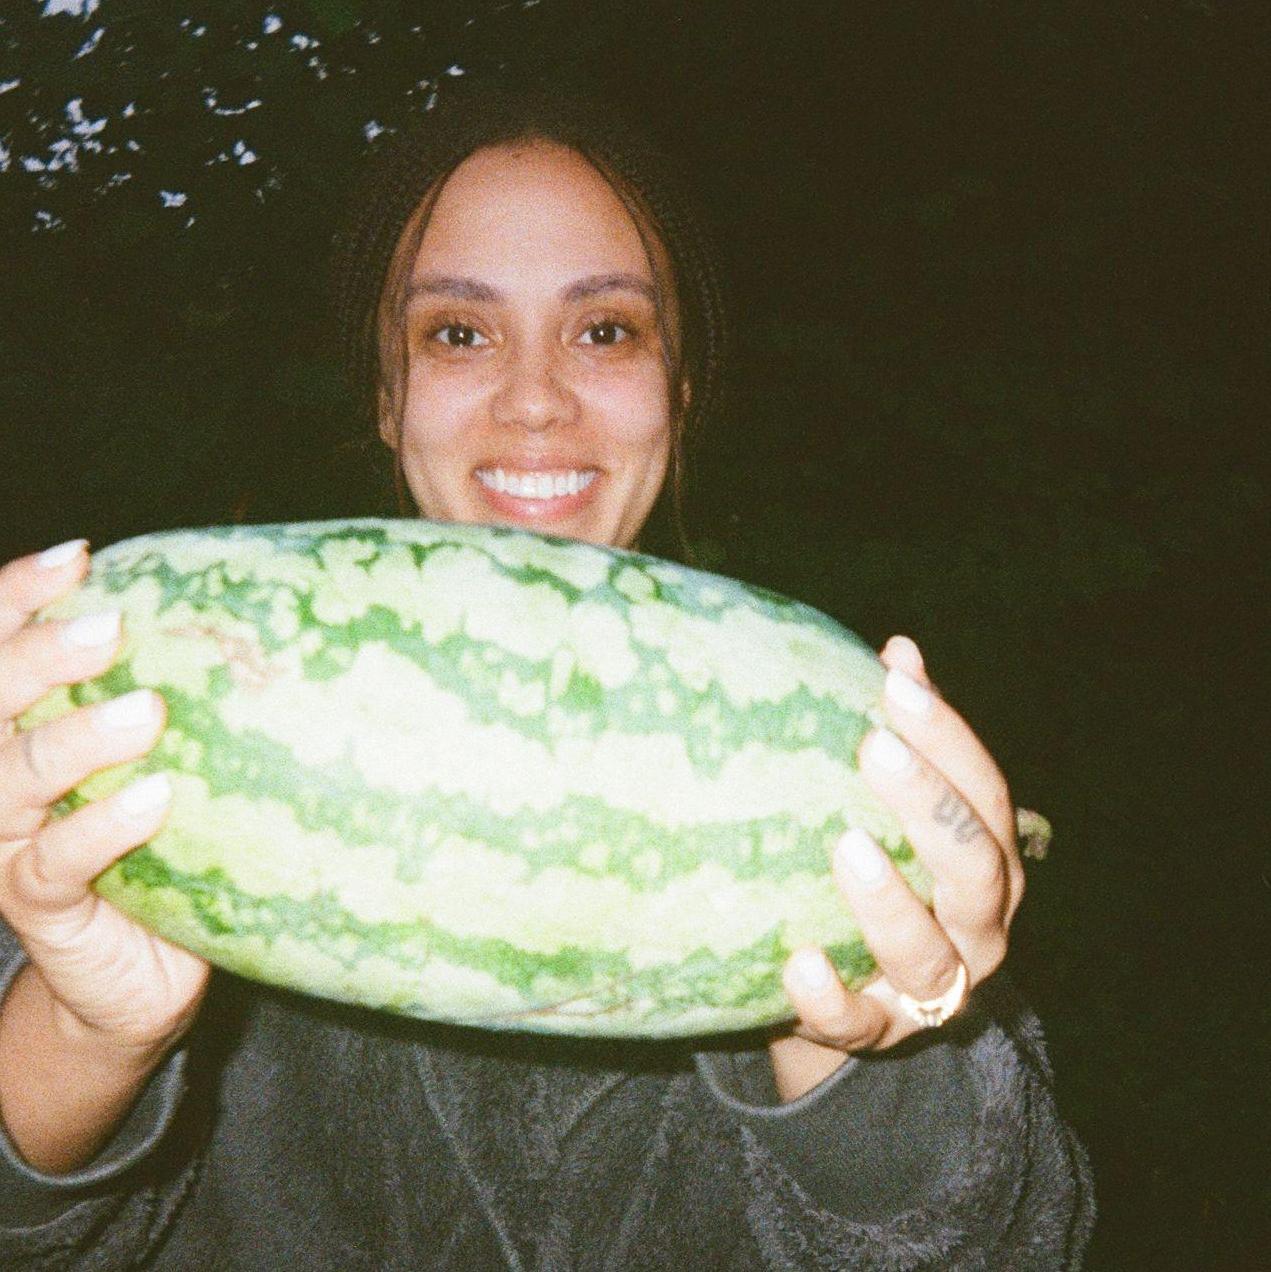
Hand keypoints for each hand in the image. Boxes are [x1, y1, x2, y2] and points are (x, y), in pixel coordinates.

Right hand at [0, 540, 208, 1062]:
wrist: (136, 970)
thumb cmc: (164, 845)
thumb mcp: (166, 763)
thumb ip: (185, 703)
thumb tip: (270, 620)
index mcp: (20, 728)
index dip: (19, 597)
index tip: (81, 556)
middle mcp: (0, 779)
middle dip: (38, 656)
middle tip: (109, 627)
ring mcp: (9, 844)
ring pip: (9, 779)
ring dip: (73, 739)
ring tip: (144, 709)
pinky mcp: (38, 906)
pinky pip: (55, 862)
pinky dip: (102, 827)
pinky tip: (154, 798)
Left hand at [768, 635, 1023, 1098]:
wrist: (857, 996)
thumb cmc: (884, 874)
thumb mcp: (897, 812)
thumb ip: (905, 738)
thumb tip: (898, 647)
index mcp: (989, 863)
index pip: (983, 792)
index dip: (948, 734)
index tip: (894, 682)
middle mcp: (978, 928)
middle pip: (974, 867)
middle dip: (929, 805)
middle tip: (874, 746)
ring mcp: (932, 990)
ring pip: (927, 955)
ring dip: (890, 902)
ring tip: (847, 845)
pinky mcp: (877, 1034)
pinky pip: (858, 1025)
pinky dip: (831, 998)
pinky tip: (799, 964)